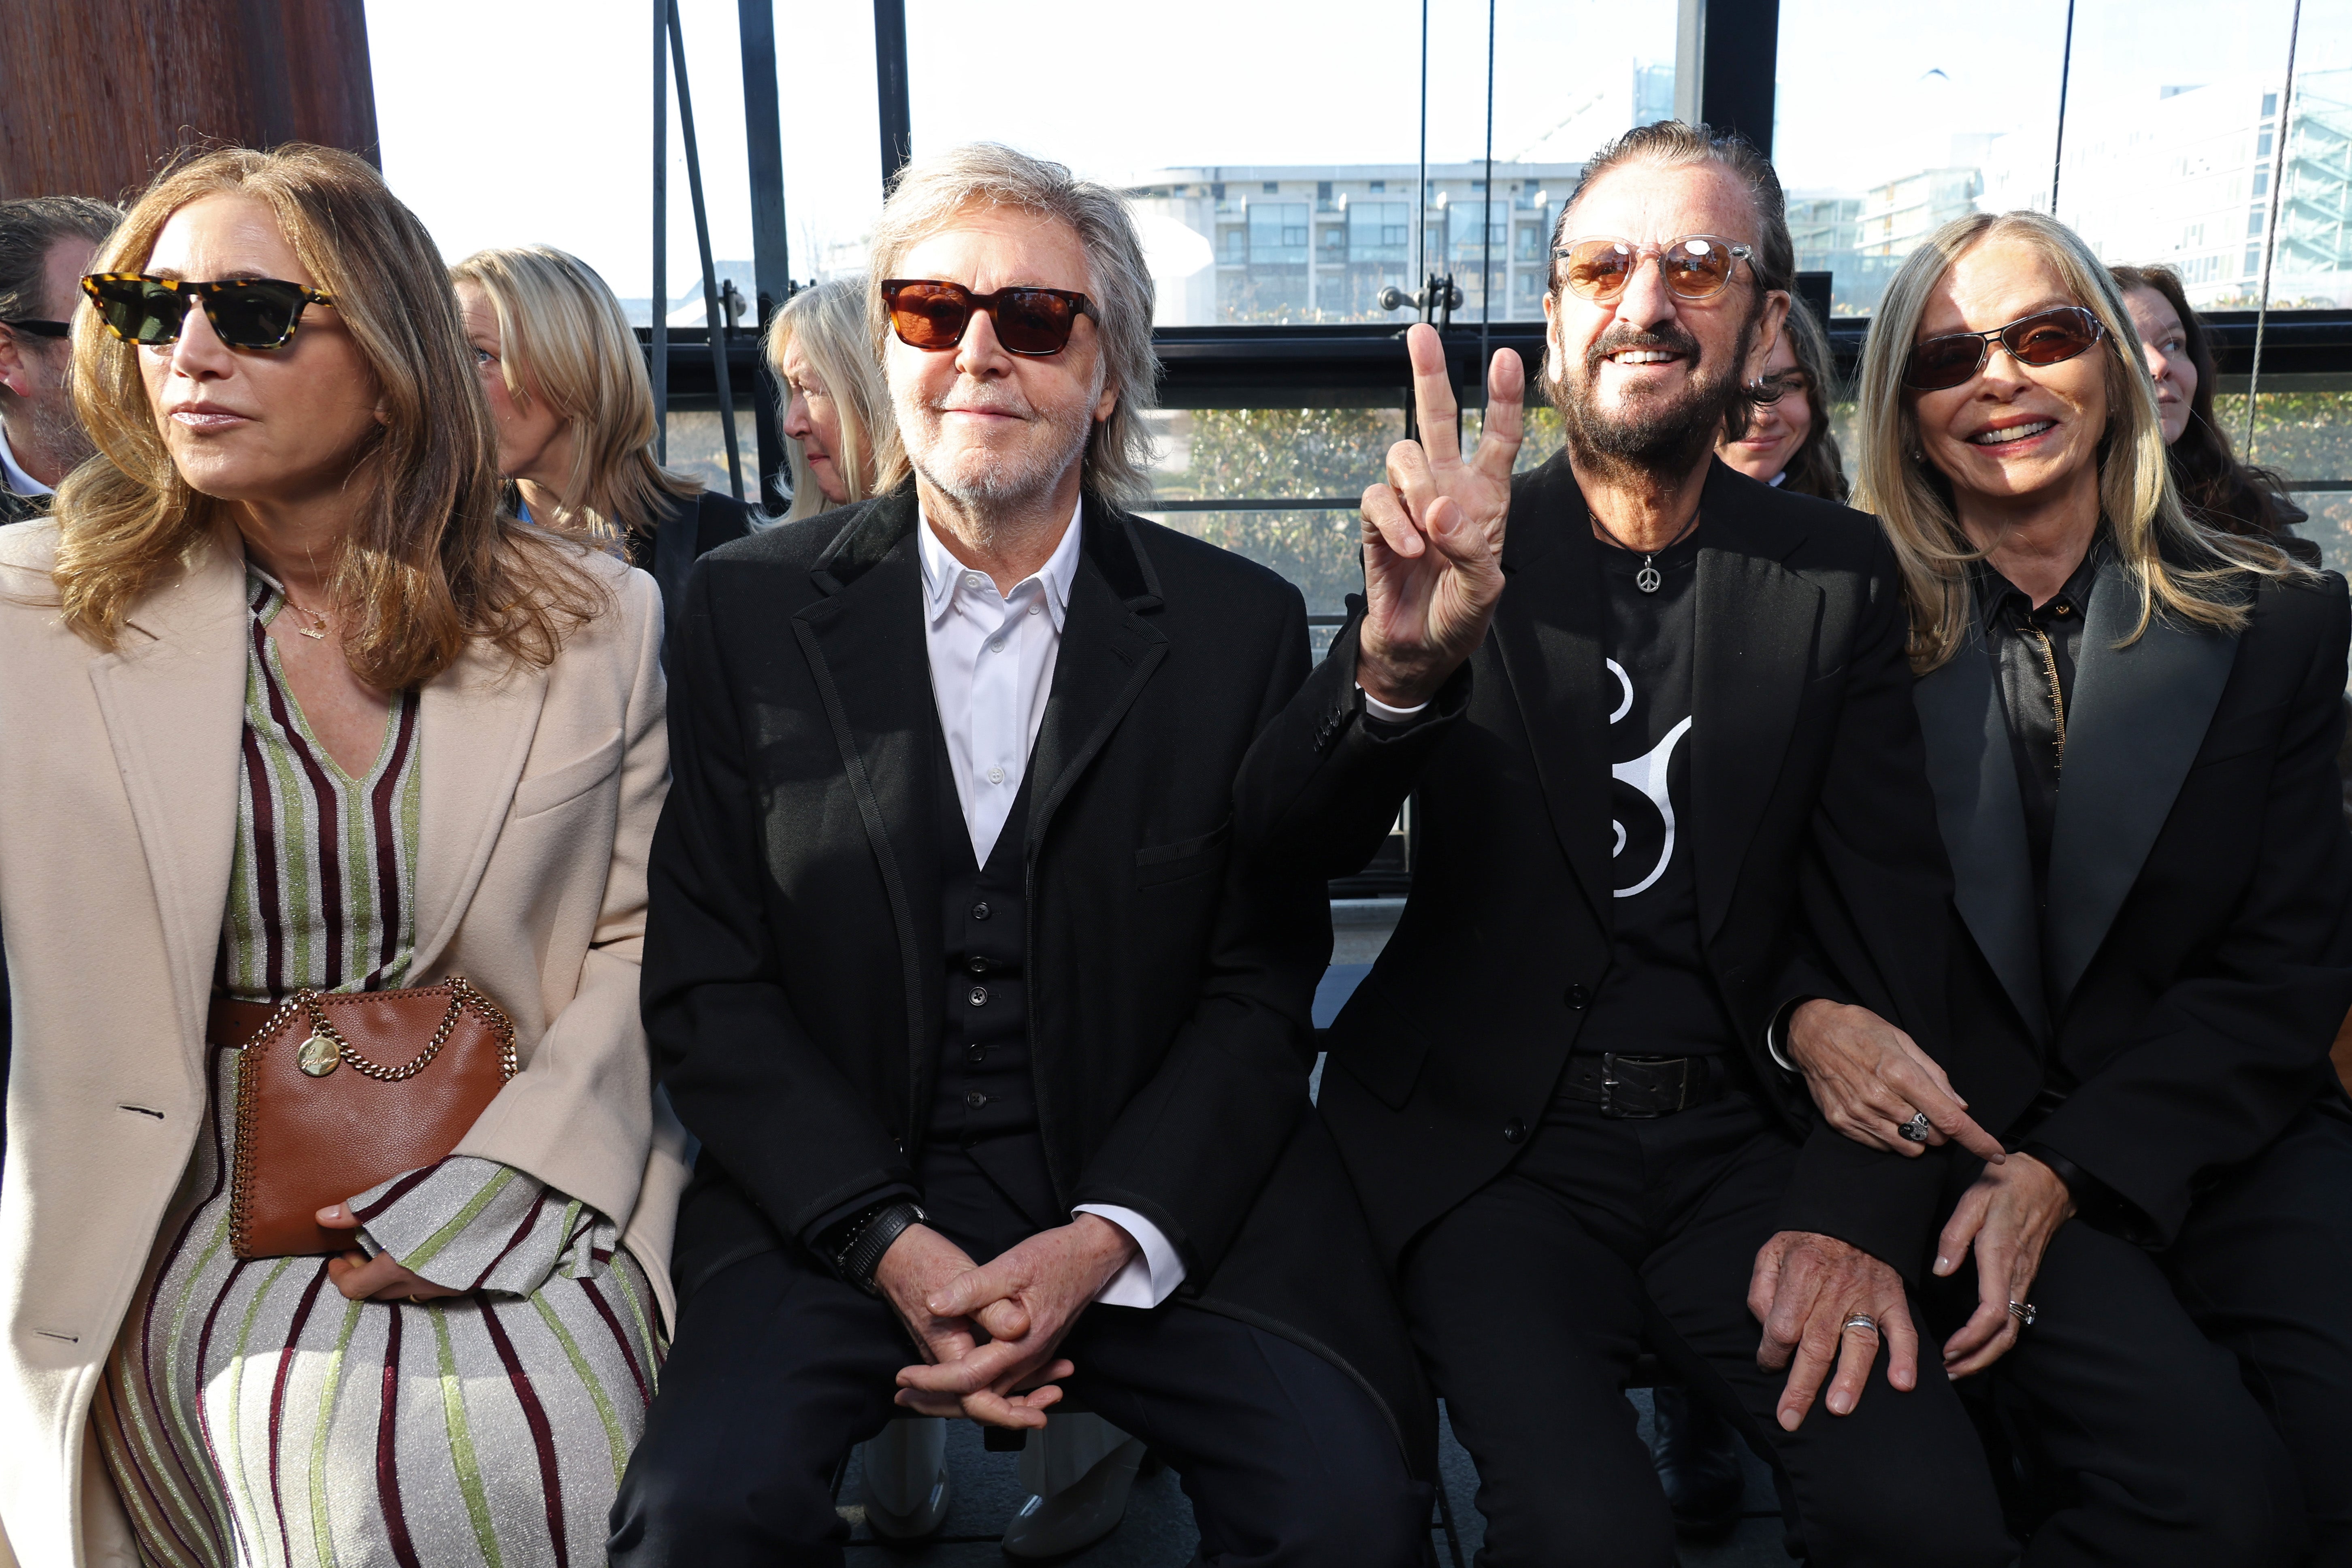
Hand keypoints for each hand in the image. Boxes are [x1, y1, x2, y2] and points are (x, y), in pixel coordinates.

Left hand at [316, 1202, 463, 1302]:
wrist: (509, 1196)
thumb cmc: (451, 1192)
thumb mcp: (400, 1197)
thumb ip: (359, 1211)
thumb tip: (322, 1217)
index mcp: (399, 1267)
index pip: (355, 1289)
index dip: (340, 1276)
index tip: (337, 1258)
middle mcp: (420, 1285)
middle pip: (377, 1294)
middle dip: (362, 1274)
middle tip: (359, 1249)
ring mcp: (445, 1287)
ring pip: (404, 1292)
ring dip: (387, 1277)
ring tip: (387, 1250)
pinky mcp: (466, 1283)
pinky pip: (429, 1288)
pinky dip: (414, 1276)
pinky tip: (420, 1253)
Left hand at [892, 1214, 1137, 1428]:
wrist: (1094, 1257)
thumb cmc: (1057, 1258)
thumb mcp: (1012, 1265)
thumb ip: (973, 1288)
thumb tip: (936, 1304)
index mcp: (1019, 1344)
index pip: (969, 1378)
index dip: (932, 1381)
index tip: (903, 1376)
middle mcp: (1028, 1360)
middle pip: (978, 1398)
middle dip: (936, 1400)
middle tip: (903, 1395)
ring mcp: (1033, 1359)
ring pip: (990, 1394)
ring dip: (954, 1395)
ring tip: (920, 1392)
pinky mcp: (1035, 1353)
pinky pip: (1004, 1383)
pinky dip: (978, 1388)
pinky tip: (958, 1383)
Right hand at [1355, 324, 1524, 708]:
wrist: (1418, 649)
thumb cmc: (1460, 617)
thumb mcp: (1484, 589)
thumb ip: (1469, 548)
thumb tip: (1437, 509)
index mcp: (1485, 498)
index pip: (1497, 438)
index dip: (1501, 399)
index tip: (1506, 358)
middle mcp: (1446, 489)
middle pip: (1437, 418)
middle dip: (1430, 374)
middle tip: (1421, 333)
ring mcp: (1409, 503)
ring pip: (1403, 454)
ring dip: (1415, 485)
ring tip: (1425, 528)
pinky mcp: (1376, 523)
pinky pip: (1376, 498)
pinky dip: (1391, 522)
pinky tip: (1405, 550)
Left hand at [1749, 1230, 1918, 1429]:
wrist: (1853, 1214)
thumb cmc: (1806, 1241)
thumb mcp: (1771, 1253)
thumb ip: (1762, 1291)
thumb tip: (1768, 1329)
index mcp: (1803, 1273)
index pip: (1784, 1325)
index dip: (1772, 1351)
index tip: (1767, 1365)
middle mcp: (1836, 1288)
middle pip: (1817, 1343)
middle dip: (1802, 1386)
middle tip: (1790, 1418)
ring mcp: (1869, 1296)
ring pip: (1859, 1343)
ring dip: (1850, 1377)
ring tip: (1839, 1407)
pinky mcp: (1893, 1301)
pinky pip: (1903, 1331)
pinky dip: (1906, 1357)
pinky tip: (1902, 1383)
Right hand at [1786, 999, 2005, 1163]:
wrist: (1811, 1032)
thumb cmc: (1860, 1030)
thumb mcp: (1902, 1039)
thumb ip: (1934, 1074)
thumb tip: (1959, 1105)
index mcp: (1900, 1073)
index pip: (1949, 1118)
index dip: (1977, 1139)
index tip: (1995, 1152)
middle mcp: (1880, 1098)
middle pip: (1931, 1136)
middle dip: (1939, 1128)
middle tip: (1926, 1107)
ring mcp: (1859, 1113)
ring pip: (1907, 1146)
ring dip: (1915, 1135)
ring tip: (1903, 1110)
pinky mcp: (1842, 1122)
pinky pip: (1881, 1145)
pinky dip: (1890, 1136)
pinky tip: (1881, 1114)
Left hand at [1933, 1152, 2073, 1375]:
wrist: (2047, 1181)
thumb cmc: (2007, 1186)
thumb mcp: (1974, 1200)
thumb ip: (1955, 1236)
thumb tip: (1941, 1271)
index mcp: (2001, 1258)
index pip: (1993, 1311)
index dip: (1972, 1337)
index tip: (1950, 1350)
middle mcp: (2016, 1276)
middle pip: (2005, 1333)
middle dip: (1979, 1358)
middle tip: (1950, 1371)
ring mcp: (2023, 1280)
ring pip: (2012, 1330)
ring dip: (1986, 1354)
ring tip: (1958, 1366)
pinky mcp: (2023, 1279)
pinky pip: (2013, 1318)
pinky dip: (1994, 1339)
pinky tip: (1976, 1345)